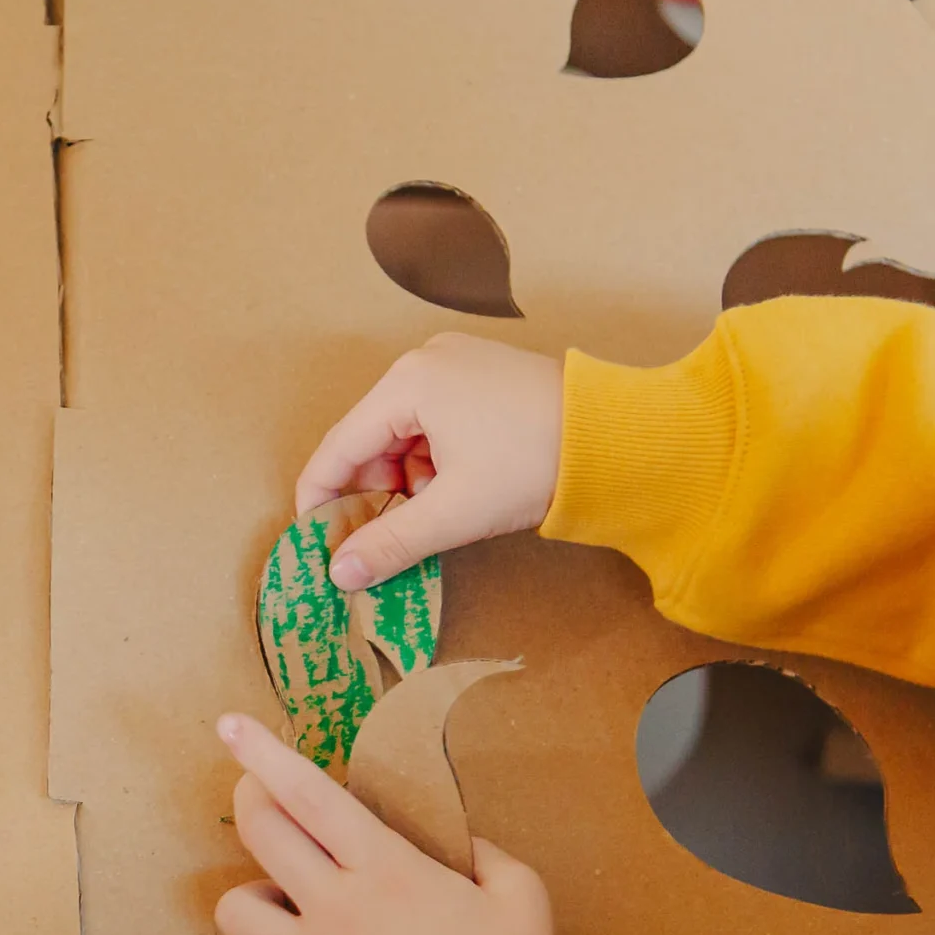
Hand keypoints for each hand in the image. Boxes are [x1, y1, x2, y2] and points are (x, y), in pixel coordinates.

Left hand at [210, 714, 555, 934]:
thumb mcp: (522, 895)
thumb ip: (487, 857)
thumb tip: (462, 846)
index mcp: (385, 867)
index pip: (308, 793)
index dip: (264, 753)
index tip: (230, 725)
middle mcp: (333, 907)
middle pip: (260, 833)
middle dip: (250, 802)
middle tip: (262, 801)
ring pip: (234, 910)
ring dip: (250, 898)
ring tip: (280, 906)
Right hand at [296, 334, 564, 590]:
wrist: (618, 438)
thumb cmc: (535, 462)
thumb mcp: (455, 512)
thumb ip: (390, 544)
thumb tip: (339, 574)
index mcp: (408, 382)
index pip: (339, 445)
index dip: (321, 497)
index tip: (315, 541)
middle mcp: (426, 361)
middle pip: (371, 438)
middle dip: (374, 493)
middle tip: (380, 539)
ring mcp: (458, 363)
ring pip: (405, 433)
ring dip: (408, 480)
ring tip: (435, 516)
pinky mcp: (484, 375)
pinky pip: (436, 421)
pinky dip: (436, 460)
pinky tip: (458, 489)